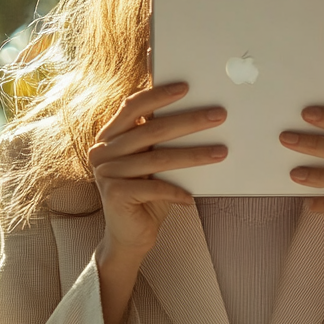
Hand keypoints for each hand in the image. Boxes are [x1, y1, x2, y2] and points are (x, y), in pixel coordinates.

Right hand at [88, 82, 226, 263]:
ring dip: (194, 155)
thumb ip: (158, 140)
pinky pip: (155, 188)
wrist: (129, 236)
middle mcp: (102, 152)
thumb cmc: (146, 195)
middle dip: (188, 121)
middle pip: (150, 130)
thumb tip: (197, 112)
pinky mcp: (114, 195)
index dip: (159, 95)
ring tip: (221, 152)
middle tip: (217, 115)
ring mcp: (106, 173)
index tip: (186, 87)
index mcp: (109, 137)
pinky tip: (192, 197)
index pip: (133, 107)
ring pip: (157, 159)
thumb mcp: (152, 163)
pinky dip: (177, 192)